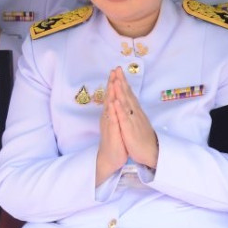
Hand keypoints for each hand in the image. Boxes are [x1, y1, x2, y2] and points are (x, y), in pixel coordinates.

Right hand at [95, 70, 129, 184]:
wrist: (111, 157)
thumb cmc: (116, 140)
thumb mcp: (118, 123)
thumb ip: (117, 111)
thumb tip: (119, 100)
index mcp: (112, 113)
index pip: (113, 95)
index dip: (114, 82)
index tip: (117, 70)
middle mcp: (109, 116)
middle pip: (110, 97)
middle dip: (112, 83)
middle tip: (114, 70)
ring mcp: (109, 124)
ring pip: (109, 106)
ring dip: (111, 94)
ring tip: (112, 81)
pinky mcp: (112, 132)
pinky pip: (112, 120)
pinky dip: (113, 112)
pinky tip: (113, 104)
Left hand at [107, 68, 158, 167]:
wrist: (151, 152)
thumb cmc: (143, 138)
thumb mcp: (138, 121)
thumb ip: (134, 111)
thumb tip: (130, 102)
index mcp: (135, 111)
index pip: (129, 94)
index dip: (123, 82)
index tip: (118, 71)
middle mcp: (135, 113)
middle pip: (127, 94)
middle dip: (121, 81)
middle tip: (117, 68)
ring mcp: (133, 120)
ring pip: (126, 104)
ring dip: (120, 91)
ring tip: (116, 79)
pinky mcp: (130, 129)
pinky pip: (124, 118)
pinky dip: (120, 109)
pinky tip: (116, 101)